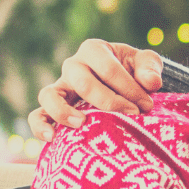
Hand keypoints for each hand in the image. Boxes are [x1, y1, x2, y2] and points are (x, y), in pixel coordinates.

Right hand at [29, 40, 162, 141]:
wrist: (126, 86)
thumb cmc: (135, 72)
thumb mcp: (146, 64)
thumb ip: (150, 68)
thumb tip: (150, 83)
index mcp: (94, 50)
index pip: (108, 68)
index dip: (129, 88)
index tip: (147, 106)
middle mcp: (73, 66)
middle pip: (84, 83)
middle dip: (110, 102)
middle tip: (132, 116)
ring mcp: (61, 87)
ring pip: (49, 95)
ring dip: (64, 111)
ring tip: (82, 124)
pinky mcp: (54, 108)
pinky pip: (37, 115)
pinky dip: (40, 126)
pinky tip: (52, 138)